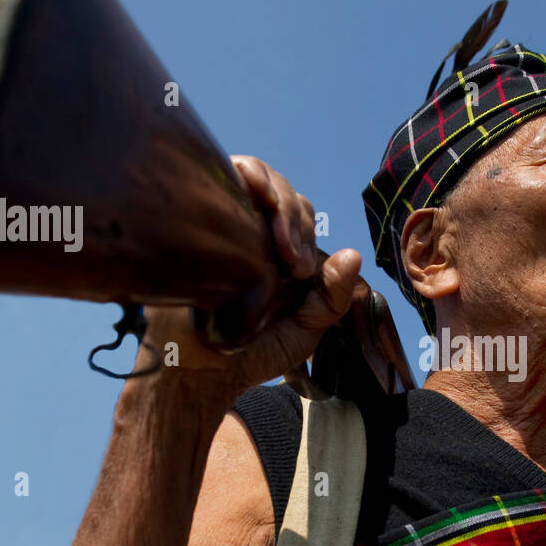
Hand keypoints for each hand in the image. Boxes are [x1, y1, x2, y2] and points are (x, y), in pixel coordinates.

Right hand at [136, 155, 360, 389]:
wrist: (193, 370)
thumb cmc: (250, 353)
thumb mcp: (303, 331)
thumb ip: (331, 298)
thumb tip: (353, 255)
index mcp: (277, 249)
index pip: (297, 211)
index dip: (302, 227)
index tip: (301, 267)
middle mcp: (250, 229)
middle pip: (278, 190)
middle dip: (289, 214)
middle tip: (289, 258)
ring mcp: (220, 220)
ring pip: (252, 175)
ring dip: (270, 195)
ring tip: (274, 234)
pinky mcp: (192, 217)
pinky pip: (217, 178)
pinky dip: (236, 175)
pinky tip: (243, 194)